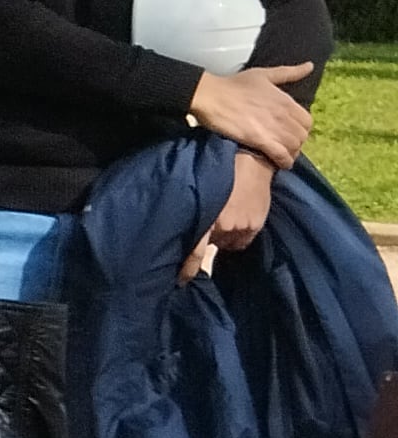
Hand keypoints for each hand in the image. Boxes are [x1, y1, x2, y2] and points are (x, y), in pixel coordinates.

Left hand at [187, 150, 276, 281]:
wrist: (252, 157)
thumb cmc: (219, 169)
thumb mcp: (201, 189)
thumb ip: (194, 211)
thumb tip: (183, 231)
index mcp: (206, 216)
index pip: (195, 251)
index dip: (188, 268)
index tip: (181, 280)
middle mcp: (224, 225)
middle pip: (210, 245)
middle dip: (206, 239)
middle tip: (206, 224)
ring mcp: (242, 226)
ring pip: (226, 244)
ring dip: (222, 236)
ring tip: (223, 216)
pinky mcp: (256, 225)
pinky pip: (241, 242)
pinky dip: (236, 237)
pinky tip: (236, 220)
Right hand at [191, 63, 315, 168]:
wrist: (211, 96)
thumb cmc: (233, 84)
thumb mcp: (264, 74)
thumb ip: (289, 72)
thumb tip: (310, 66)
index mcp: (286, 101)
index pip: (307, 121)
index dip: (300, 128)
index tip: (290, 130)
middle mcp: (284, 115)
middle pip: (302, 136)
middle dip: (296, 142)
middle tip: (285, 144)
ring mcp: (274, 128)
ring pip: (294, 147)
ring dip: (290, 153)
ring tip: (282, 155)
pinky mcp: (260, 140)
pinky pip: (281, 155)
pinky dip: (284, 161)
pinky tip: (279, 162)